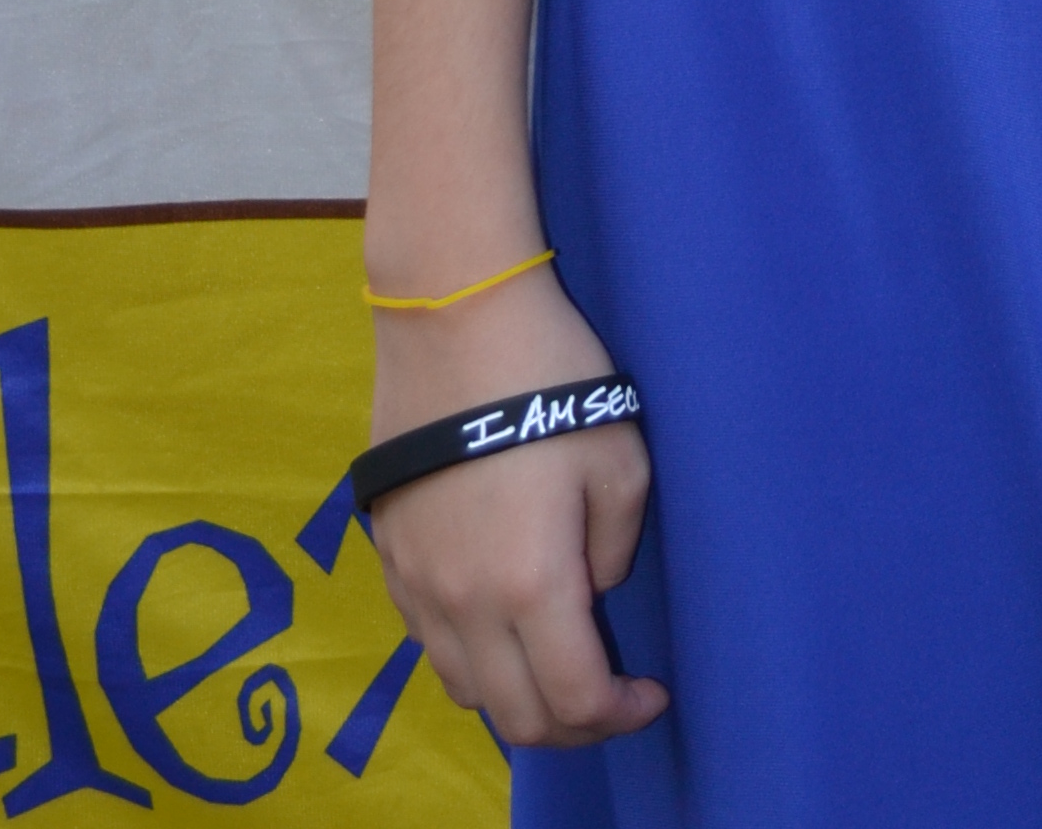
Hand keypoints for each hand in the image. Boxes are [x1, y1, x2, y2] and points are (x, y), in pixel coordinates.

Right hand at [366, 282, 666, 750]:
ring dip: (516, 695)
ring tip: (556, 660)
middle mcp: (464, 603)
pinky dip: (471, 657)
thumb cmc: (552, 377)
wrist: (453, 314)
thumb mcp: (621, 458)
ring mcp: (417, 584)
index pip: (574, 699)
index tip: (652, 693)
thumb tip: (587, 589)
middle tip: (610, 695)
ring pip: (464, 688)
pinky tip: (501, 618)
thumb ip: (613, 548)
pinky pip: (429, 642)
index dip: (621, 714)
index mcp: (530, 583)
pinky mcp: (389, 556)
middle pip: (514, 717)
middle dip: (572, 725)